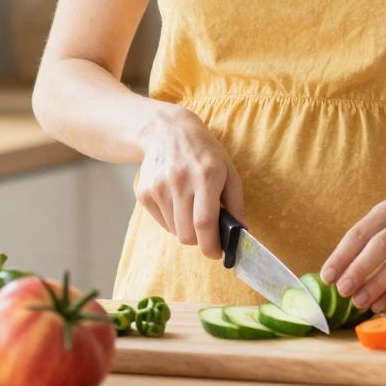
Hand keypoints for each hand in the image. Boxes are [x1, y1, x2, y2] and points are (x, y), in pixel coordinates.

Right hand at [133, 103, 244, 261]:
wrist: (167, 132)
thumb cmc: (204, 153)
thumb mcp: (229, 170)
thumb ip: (236, 203)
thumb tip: (242, 232)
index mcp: (206, 176)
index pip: (205, 222)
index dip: (212, 245)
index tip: (218, 253)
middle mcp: (180, 181)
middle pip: (187, 234)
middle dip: (200, 241)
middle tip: (208, 232)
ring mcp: (158, 187)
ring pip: (174, 231)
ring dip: (186, 229)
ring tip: (192, 208)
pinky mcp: (143, 192)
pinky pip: (161, 223)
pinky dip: (172, 221)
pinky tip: (177, 201)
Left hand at [321, 198, 385, 313]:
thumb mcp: (380, 234)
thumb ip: (358, 252)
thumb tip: (331, 278)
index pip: (360, 232)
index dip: (341, 256)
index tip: (327, 277)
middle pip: (381, 245)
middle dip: (359, 269)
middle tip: (342, 290)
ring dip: (375, 285)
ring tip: (358, 302)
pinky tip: (377, 305)